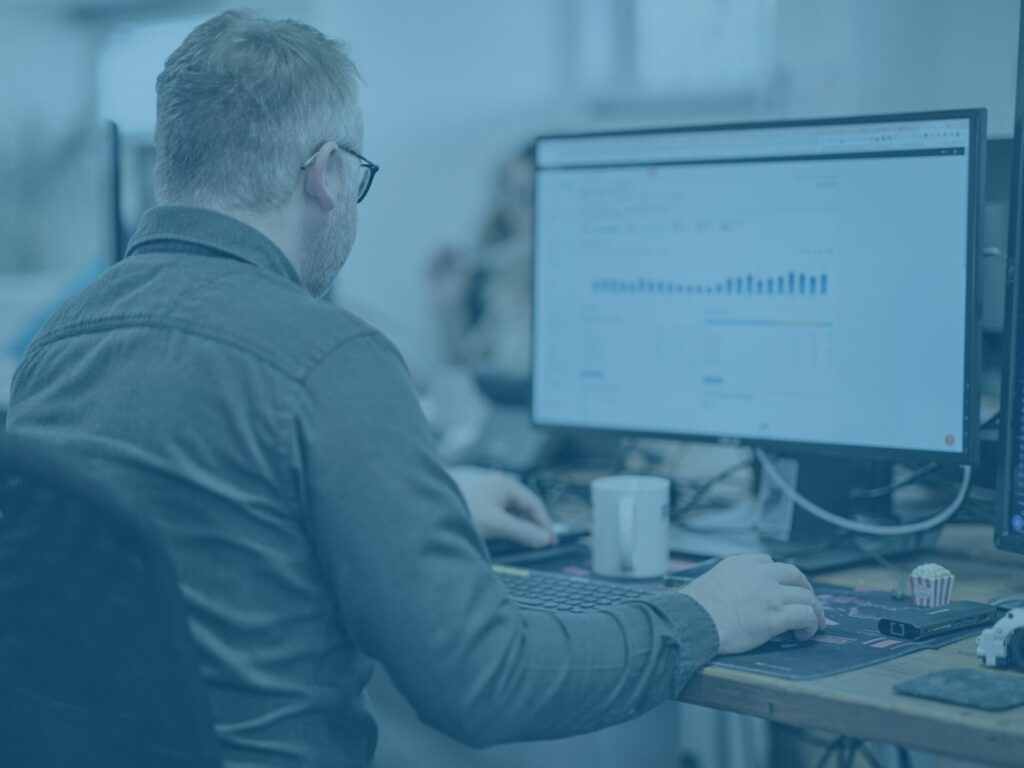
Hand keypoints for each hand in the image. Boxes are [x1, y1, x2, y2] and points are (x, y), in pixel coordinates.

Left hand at [451, 467, 557, 548]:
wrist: (432, 514)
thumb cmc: (463, 512)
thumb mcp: (497, 524)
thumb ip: (523, 532)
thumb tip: (544, 539)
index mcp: (505, 484)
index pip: (534, 504)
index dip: (545, 523)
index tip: (551, 540)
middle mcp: (498, 486)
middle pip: (524, 507)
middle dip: (534, 525)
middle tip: (543, 543)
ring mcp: (488, 494)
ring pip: (513, 511)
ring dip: (521, 526)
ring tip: (528, 542)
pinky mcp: (480, 503)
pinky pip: (502, 514)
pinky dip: (509, 526)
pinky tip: (508, 536)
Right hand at [681, 554, 824, 654]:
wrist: (692, 621)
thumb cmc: (694, 608)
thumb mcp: (710, 581)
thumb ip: (727, 582)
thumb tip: (730, 597)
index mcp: (740, 564)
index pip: (769, 562)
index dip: (779, 576)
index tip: (781, 588)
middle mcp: (759, 575)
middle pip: (795, 575)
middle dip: (804, 589)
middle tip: (807, 603)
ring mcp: (769, 595)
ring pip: (806, 596)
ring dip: (814, 610)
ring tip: (813, 623)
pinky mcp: (775, 617)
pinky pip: (805, 616)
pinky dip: (812, 624)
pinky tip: (805, 634)